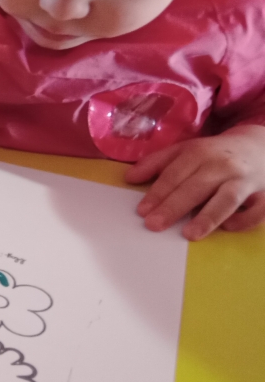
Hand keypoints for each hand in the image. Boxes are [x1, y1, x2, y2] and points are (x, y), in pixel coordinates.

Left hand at [126, 124, 264, 239]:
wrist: (258, 146)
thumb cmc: (213, 154)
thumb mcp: (184, 150)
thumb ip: (156, 163)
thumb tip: (129, 178)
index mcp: (199, 153)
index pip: (174, 175)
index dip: (157, 193)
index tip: (142, 211)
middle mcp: (222, 165)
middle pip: (195, 188)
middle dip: (173, 207)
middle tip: (154, 225)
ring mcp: (246, 180)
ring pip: (227, 199)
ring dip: (208, 217)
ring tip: (189, 234)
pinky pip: (258, 210)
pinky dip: (244, 219)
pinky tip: (228, 228)